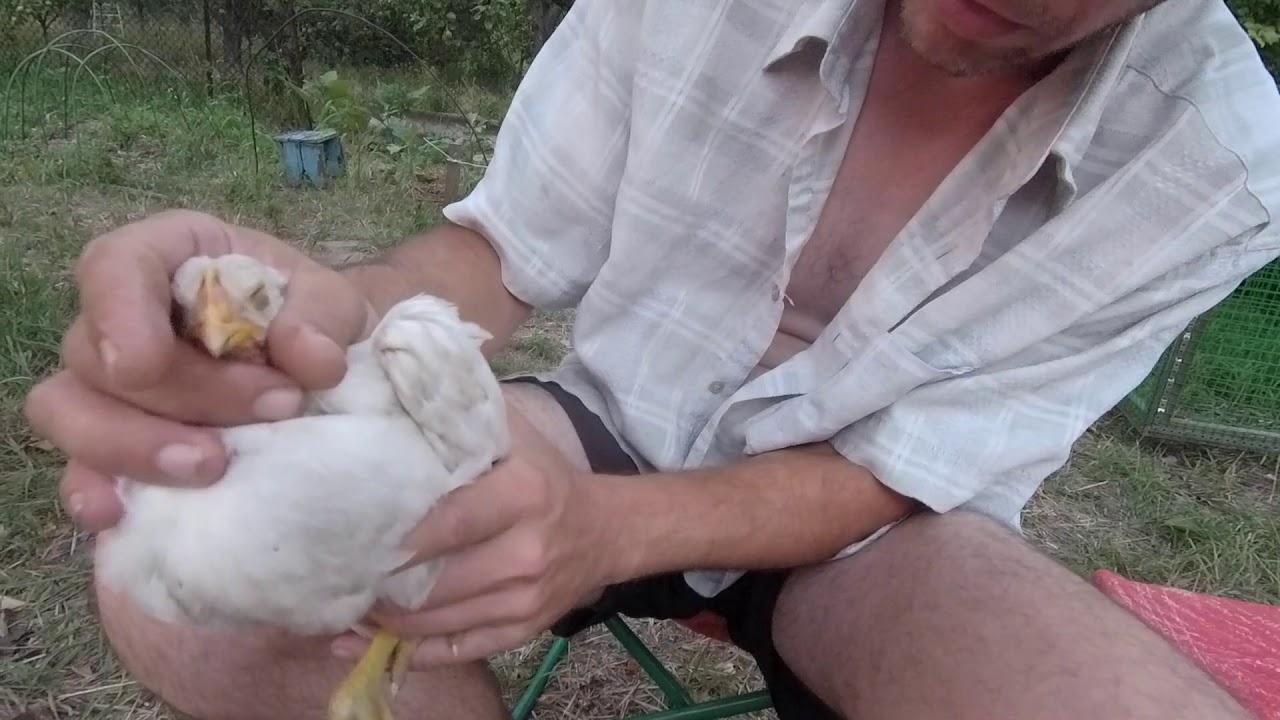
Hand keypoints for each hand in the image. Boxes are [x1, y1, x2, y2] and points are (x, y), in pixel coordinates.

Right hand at [23, 210, 373, 531]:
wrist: (326, 370)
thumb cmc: (313, 320)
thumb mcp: (332, 303)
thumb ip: (321, 318)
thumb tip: (312, 359)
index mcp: (168, 257)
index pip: (114, 266)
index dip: (117, 313)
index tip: (144, 364)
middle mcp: (120, 317)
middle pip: (98, 355)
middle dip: (183, 393)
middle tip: (275, 406)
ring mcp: (109, 386)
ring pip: (69, 412)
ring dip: (135, 446)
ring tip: (212, 466)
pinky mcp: (116, 446)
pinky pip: (81, 469)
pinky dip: (95, 490)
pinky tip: (119, 515)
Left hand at [332, 409, 623, 666]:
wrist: (605, 530)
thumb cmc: (542, 473)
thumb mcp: (511, 430)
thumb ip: (457, 410)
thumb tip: (390, 379)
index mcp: (524, 494)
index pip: (451, 521)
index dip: (399, 536)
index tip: (348, 535)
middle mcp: (527, 551)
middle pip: (435, 582)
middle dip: (378, 582)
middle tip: (331, 571)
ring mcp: (525, 598)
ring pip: (436, 622)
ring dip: (382, 618)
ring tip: (340, 600)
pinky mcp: (522, 630)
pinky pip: (455, 651)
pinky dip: (407, 650)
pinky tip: (365, 640)